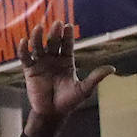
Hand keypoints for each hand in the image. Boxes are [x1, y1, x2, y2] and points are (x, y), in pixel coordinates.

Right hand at [18, 21, 113, 136]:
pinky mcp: (29, 70)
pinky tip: (25, 41)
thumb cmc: (69, 101)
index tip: (68, 25)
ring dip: (38, 37)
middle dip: (54, 33)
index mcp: (66, 62)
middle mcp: (53, 59)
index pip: (67, 45)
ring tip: (39, 28)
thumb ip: (95, 77)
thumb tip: (112, 68)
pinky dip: (23, 49)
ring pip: (38, 46)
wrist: (52, 113)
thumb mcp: (84, 89)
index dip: (67, 36)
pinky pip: (25, 57)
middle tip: (57, 23)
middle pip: (53, 42)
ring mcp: (41, 63)